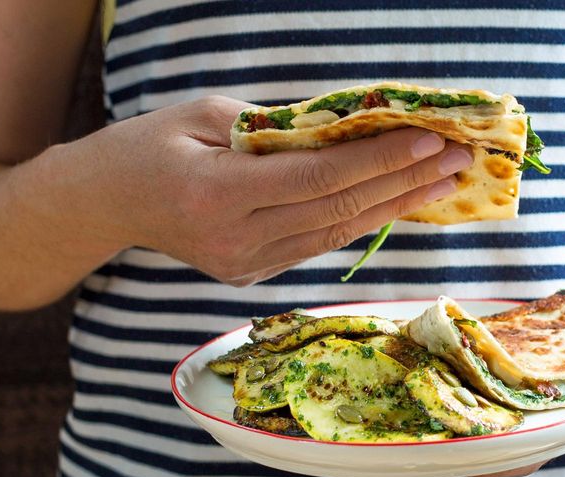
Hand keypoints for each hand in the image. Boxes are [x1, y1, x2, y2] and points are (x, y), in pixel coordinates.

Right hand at [85, 96, 471, 285]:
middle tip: (458, 159)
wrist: (106, 203)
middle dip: (403, 183)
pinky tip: (396, 202)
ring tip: (442, 182)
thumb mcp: (205, 114)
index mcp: (215, 195)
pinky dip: (359, 221)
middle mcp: (233, 240)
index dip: (379, 160)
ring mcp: (242, 265)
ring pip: (335, 236)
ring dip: (393, 207)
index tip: (430, 138)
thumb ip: (276, 125)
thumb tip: (350, 127)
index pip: (317, 179)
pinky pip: (317, 244)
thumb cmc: (150, 144)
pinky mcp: (249, 275)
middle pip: (337, 212)